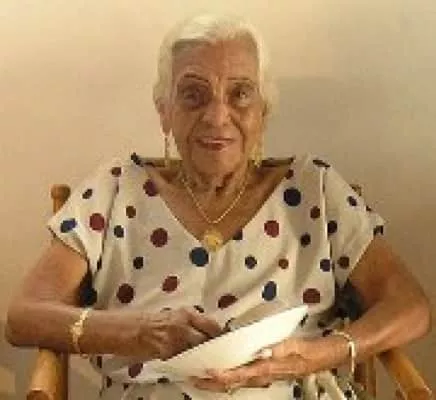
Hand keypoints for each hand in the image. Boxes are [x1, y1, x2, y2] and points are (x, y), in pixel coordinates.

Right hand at [138, 307, 222, 359]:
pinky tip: (185, 359)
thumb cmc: (156, 321)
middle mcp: (184, 324)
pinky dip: (187, 360)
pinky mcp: (168, 352)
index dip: (218, 333)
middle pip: (206, 339)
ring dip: (200, 354)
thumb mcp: (177, 314)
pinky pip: (184, 359)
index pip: (211, 324)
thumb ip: (193, 321)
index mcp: (187, 313)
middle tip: (211, 350)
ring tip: (198, 355)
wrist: (136, 329)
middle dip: (209, 345)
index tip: (221, 338)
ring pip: (196, 350)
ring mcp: (176, 339)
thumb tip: (209, 329)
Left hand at [190, 336, 341, 392]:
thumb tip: (263, 351)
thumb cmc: (307, 351)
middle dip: (211, 382)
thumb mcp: (296, 347)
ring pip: (234, 382)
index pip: (240, 374)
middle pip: (232, 383)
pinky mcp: (263, 373)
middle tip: (192, 377)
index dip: (222, 375)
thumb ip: (279, 349)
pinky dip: (227, 376)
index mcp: (267, 369)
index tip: (207, 371)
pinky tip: (219, 372)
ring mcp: (261, 377)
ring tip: (199, 376)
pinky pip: (241, 378)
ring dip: (216, 381)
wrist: (320, 359)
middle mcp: (261, 376)